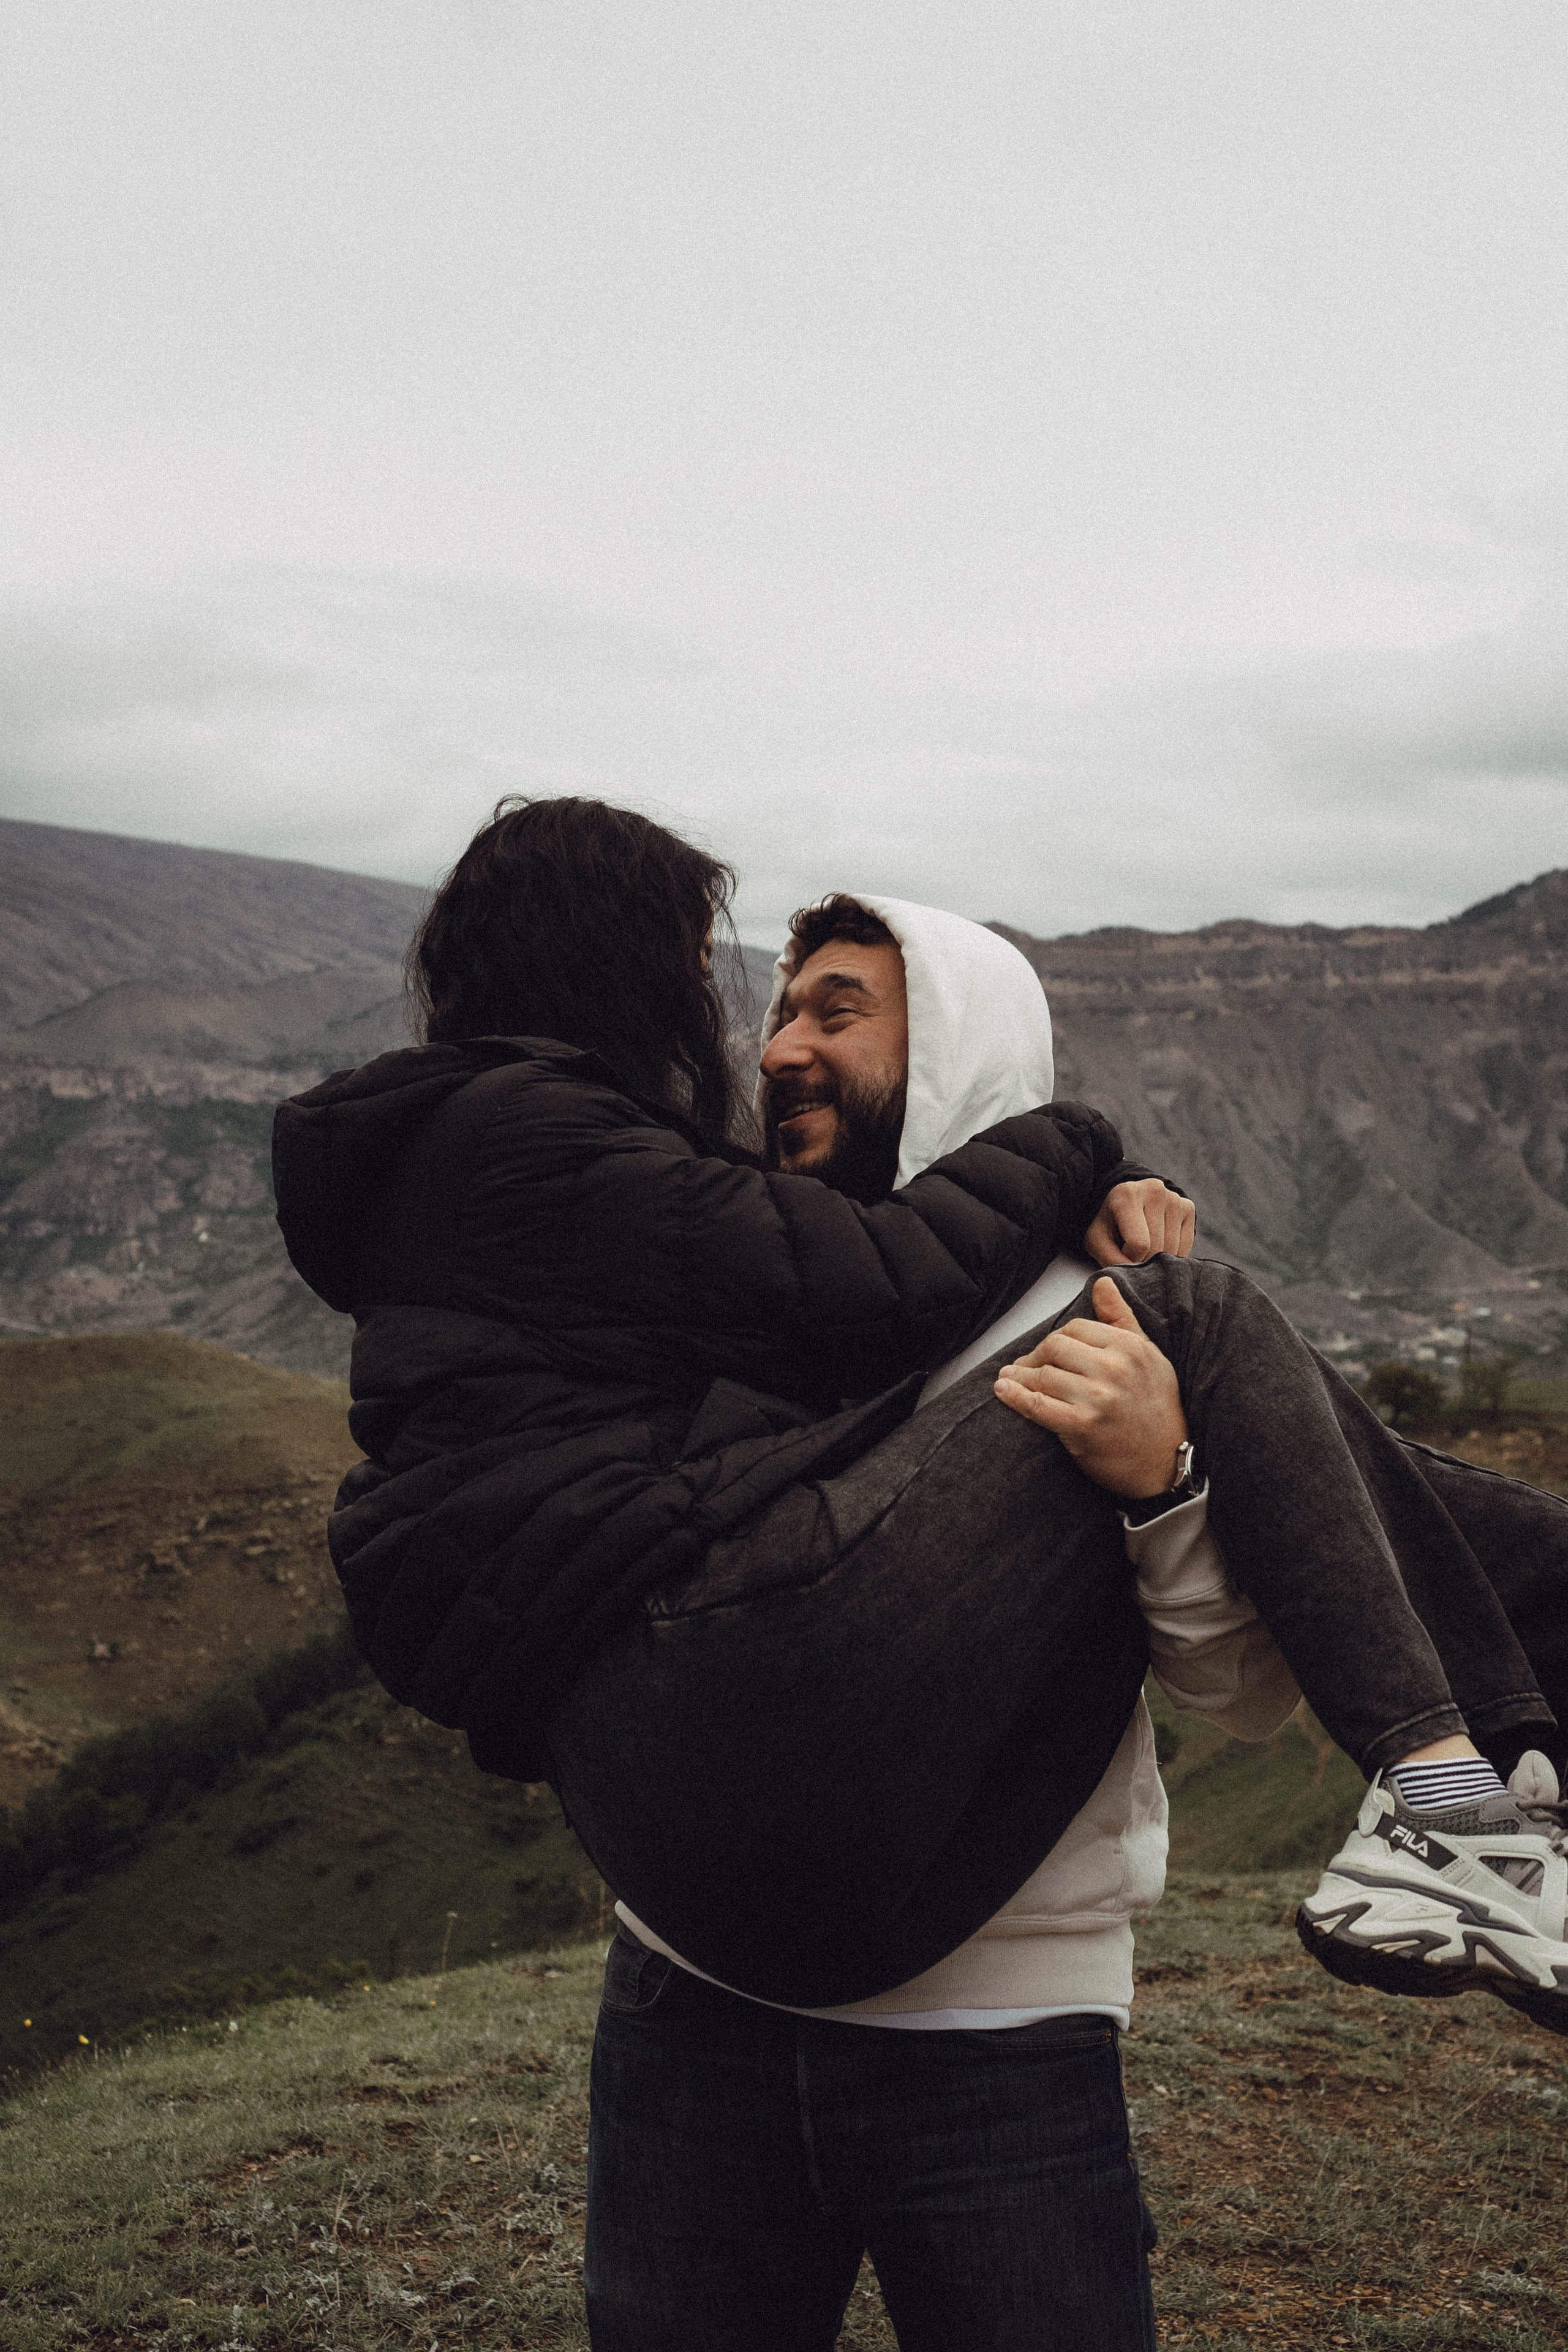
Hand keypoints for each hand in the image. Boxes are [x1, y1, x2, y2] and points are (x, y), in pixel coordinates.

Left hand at [993, 1276, 1188, 1499]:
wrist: (1168, 1462)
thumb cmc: (1157, 1409)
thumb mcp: (1149, 1356)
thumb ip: (1121, 1318)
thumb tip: (1103, 1283)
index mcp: (1130, 1347)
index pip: (1076, 1328)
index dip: (1054, 1339)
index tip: (1044, 1352)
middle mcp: (1115, 1368)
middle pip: (1055, 1347)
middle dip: (1034, 1357)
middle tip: (1021, 1368)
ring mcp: (1098, 1398)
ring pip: (1043, 1375)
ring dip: (1020, 1378)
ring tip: (1009, 1381)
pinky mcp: (1083, 1426)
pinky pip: (1039, 1406)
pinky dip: (1016, 1397)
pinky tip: (1004, 1392)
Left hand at [1084, 1178, 1193, 1267]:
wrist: (1126, 1202)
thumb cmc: (1110, 1224)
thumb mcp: (1097, 1240)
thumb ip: (1111, 1260)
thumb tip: (1137, 1278)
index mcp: (1128, 1196)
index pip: (1139, 1244)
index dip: (1129, 1257)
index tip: (1121, 1251)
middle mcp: (1155, 1191)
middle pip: (1157, 1247)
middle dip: (1144, 1259)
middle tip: (1133, 1251)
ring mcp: (1174, 1198)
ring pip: (1172, 1248)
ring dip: (1158, 1258)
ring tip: (1145, 1246)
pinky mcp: (1188, 1207)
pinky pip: (1185, 1246)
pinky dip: (1172, 1254)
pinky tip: (1159, 1244)